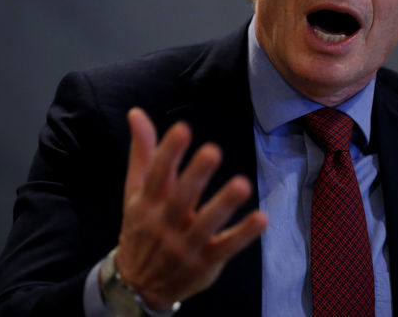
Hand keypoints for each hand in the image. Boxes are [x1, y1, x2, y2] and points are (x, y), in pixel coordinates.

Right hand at [112, 108, 267, 310]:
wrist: (137, 285)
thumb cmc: (142, 228)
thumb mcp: (135, 192)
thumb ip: (143, 152)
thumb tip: (136, 113)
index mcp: (147, 203)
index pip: (156, 175)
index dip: (168, 152)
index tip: (182, 129)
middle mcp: (165, 224)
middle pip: (181, 198)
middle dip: (195, 176)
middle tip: (212, 151)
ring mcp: (186, 245)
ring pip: (206, 224)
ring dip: (224, 204)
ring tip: (242, 183)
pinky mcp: (205, 262)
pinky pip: (227, 247)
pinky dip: (244, 234)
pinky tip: (261, 218)